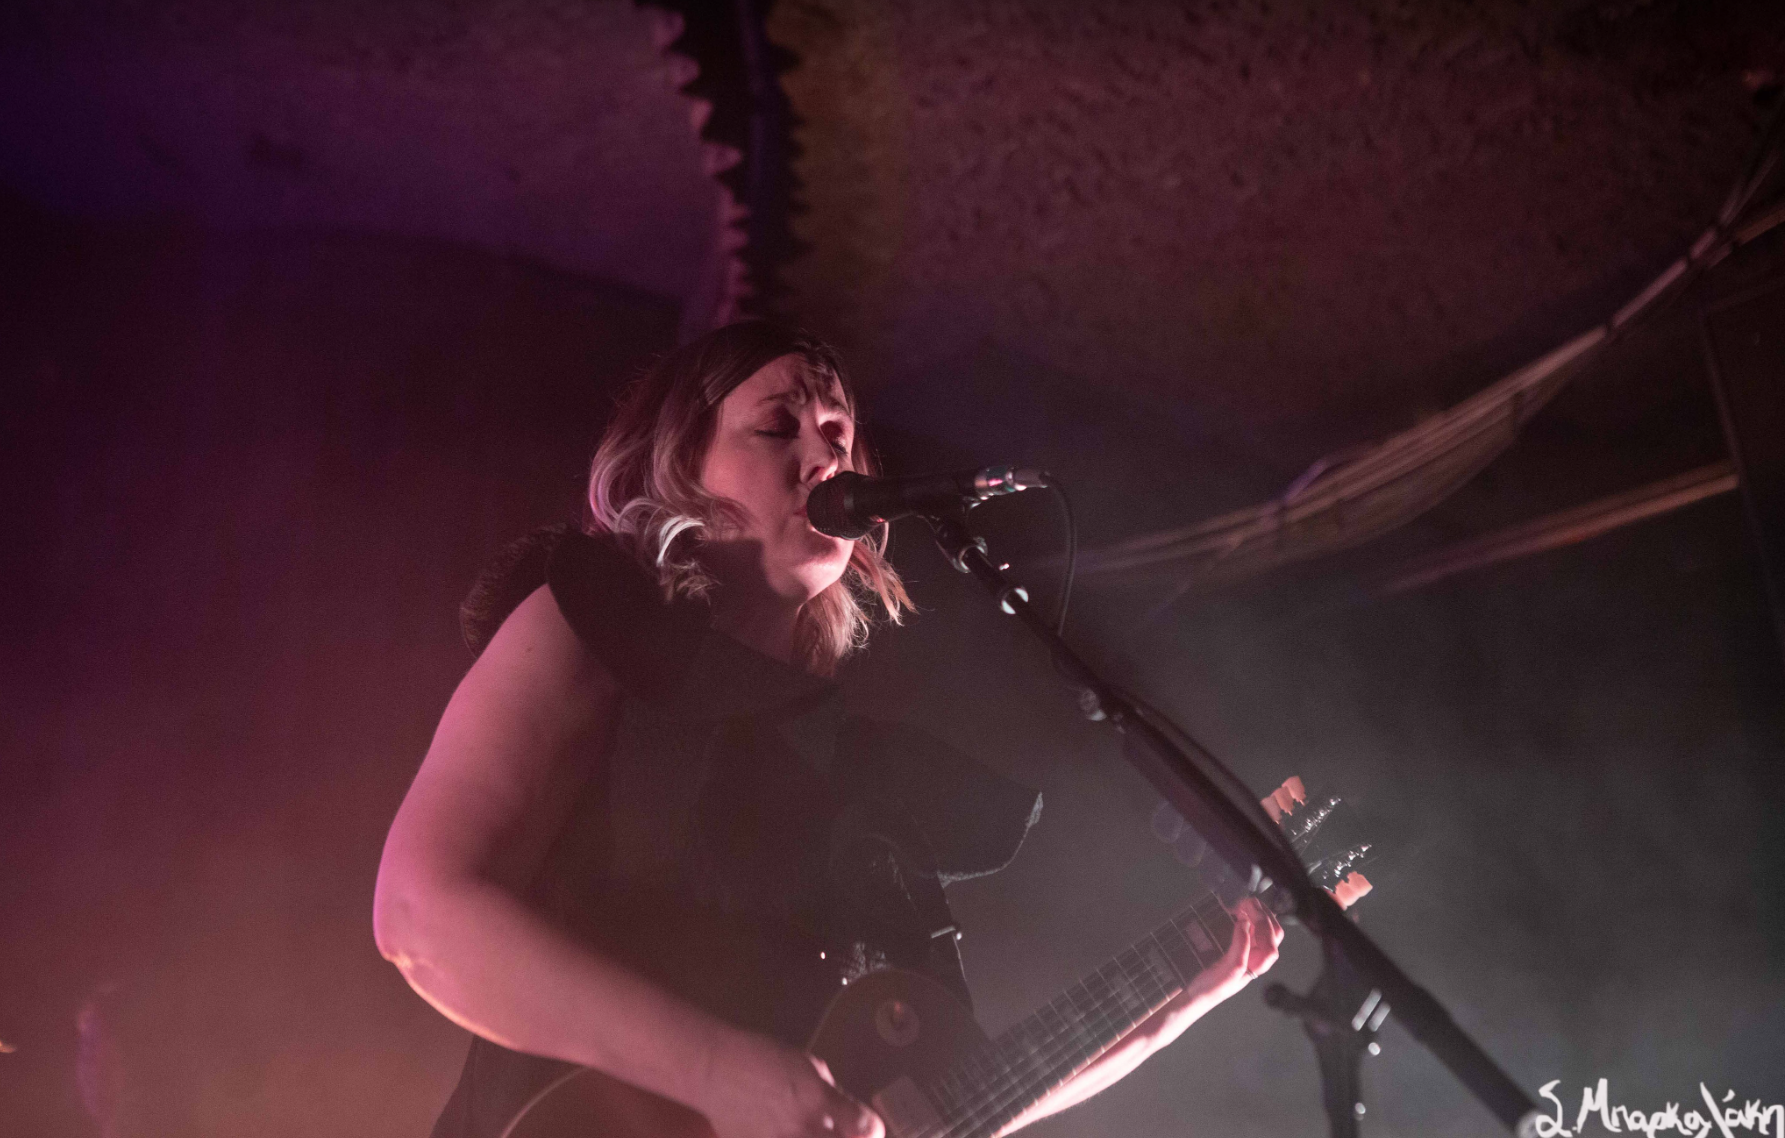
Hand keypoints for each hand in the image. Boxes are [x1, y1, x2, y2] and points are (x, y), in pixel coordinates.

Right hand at [698, 1031, 884, 1137]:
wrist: (715, 1068)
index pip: (866, 1128)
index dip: (872, 1132)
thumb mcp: (807, 1065)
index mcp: (820, 1098)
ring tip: (810, 1132)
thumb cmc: (761, 1057)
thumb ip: (831, 1093)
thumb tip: (847, 1114)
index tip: (868, 1132)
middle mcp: (804, 1126)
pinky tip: (785, 1133)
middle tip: (841, 1134)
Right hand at [1186, 896, 1282, 1006]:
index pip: (1271, 942)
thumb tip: (1245, 922)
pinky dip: (1249, 918)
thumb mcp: (1228, 969)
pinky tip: (1238, 912)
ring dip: (1258, 915)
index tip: (1244, 913)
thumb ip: (1240, 947)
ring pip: (1265, 931)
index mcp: (1258, 966)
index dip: (1262, 925)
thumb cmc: (1212, 988)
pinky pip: (1252, 930)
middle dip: (1263, 915)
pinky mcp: (1239, 949)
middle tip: (1247, 902)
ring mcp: (1249, 953)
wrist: (1196, 996)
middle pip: (1273, 934)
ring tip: (1244, 903)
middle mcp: (1257, 959)